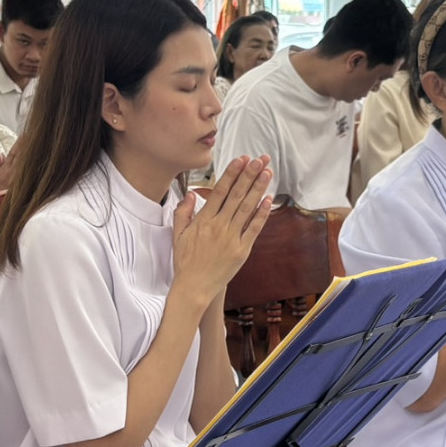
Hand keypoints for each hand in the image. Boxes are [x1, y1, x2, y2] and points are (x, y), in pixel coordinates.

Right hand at [171, 155, 272, 302]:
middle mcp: (219, 226)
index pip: (219, 191)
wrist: (194, 287)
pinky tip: (268, 200)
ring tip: (267, 173)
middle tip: (259, 160)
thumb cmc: (185, 261)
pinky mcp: (242, 251)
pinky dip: (261, 214)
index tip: (241, 160)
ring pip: (247, 209)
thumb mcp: (177, 234)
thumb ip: (183, 212)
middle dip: (249, 176)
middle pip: (236, 196)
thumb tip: (190, 194)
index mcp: (203, 220)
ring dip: (258, 189)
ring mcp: (232, 238)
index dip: (232, 174)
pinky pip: (253, 229)